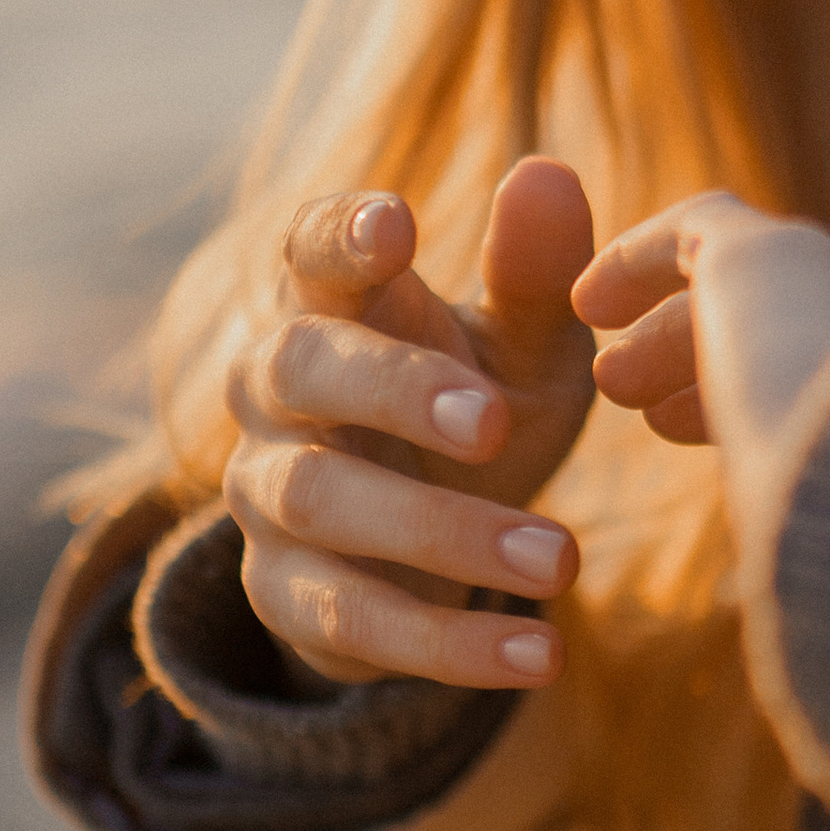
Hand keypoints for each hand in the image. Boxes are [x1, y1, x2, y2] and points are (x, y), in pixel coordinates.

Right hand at [223, 156, 597, 690]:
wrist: (425, 550)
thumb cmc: (475, 411)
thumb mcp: (525, 351)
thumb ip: (538, 276)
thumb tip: (547, 175)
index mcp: (332, 303)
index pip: (309, 250)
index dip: (341, 233)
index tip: (397, 224)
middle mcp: (275, 389)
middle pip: (300, 369)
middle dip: (392, 391)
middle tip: (491, 421)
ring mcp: (267, 493)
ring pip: (320, 501)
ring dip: (440, 533)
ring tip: (562, 560)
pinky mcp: (285, 593)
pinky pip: (352, 618)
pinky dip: (448, 643)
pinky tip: (541, 656)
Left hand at [577, 195, 829, 480]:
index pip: (823, 372)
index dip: (747, 396)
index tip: (689, 435)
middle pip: (785, 322)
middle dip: (708, 361)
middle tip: (643, 413)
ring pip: (739, 284)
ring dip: (669, 334)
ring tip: (608, 383)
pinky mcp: (768, 252)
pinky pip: (696, 232)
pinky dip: (637, 261)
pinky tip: (587, 302)